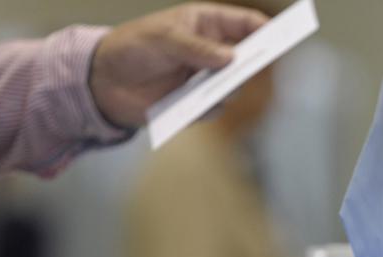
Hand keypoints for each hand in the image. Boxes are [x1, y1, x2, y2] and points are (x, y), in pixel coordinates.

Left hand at [90, 3, 267, 128]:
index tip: (279, 37)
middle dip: (253, 61)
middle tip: (258, 66)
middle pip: (245, 56)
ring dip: (229, 87)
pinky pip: (213, 108)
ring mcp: (204, 78)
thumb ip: (197, 48)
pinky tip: (196, 105)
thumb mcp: (163, 39)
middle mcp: (210, 51)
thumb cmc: (132, 48)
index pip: (243, 24)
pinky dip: (209, 107)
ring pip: (233, 85)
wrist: (104, 83)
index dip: (264, 29)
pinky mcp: (195, 103)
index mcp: (205, 24)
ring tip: (221, 86)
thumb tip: (230, 58)